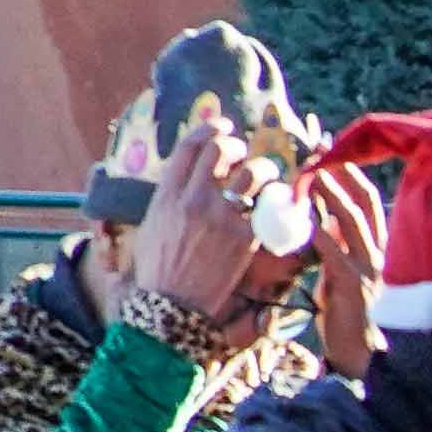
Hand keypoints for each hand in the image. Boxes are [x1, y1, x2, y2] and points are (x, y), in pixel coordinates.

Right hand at [128, 107, 269, 322]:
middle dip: (237, 143)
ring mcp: (221, 217)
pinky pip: (268, 208)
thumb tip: (184, 180)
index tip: (222, 125)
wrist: (171, 306)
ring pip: (252, 173)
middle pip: (221, 151)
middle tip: (244, 151)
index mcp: (167, 194)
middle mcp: (193, 199)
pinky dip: (276, 202)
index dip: (208, 129)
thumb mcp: (152, 226)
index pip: (190, 147)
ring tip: (266, 175)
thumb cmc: (158, 270)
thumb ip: (169, 198)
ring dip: (264, 168)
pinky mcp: (245, 237)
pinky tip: (279, 204)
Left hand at [286, 158, 384, 377]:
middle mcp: (377, 252)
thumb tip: (316, 212)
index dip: (349, 172)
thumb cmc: (343, 309)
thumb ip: (334, 240)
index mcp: (375, 245)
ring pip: (351, 221)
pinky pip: (335, 252)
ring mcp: (368, 268)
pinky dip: (319, 232)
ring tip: (313, 174)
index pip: (367, 198)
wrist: (356, 352)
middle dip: (341, 174)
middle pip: (363, 202)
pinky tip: (302, 220)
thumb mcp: (339, 267)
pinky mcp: (353, 285)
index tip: (328, 150)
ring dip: (331, 195)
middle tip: (318, 152)